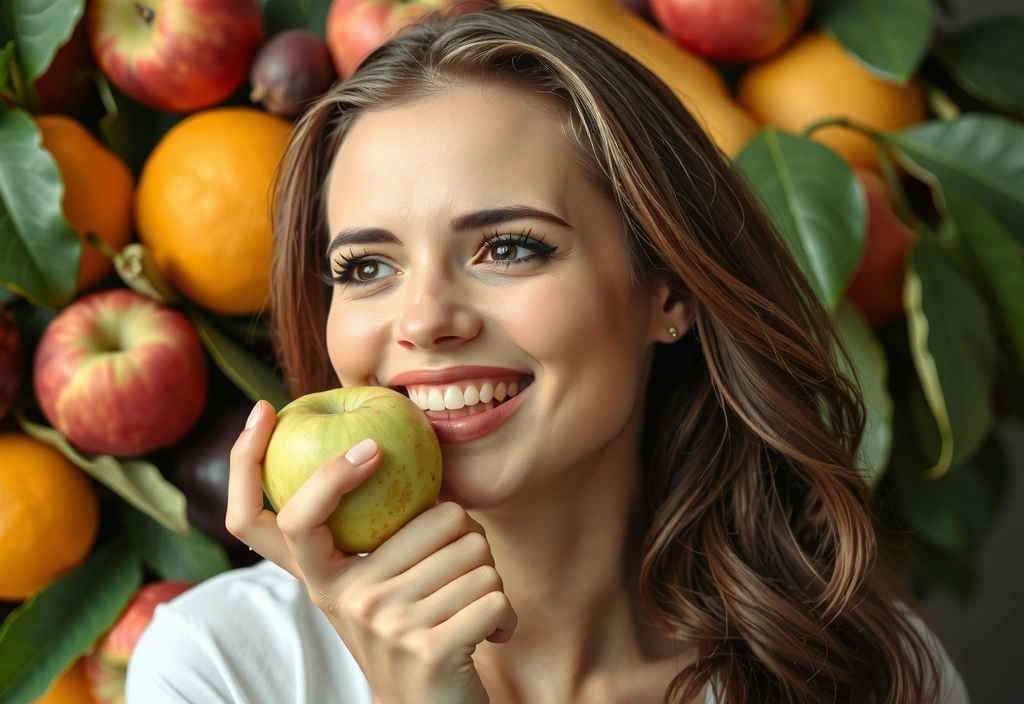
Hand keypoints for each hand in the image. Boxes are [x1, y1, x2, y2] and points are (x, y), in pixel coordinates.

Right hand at [225, 400, 516, 703]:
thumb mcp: (372, 589)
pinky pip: (495, 596)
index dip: (329, 477)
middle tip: (456, 581)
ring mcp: (388, 625)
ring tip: (467, 613)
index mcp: (327, 579)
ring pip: (479, 558)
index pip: (300, 519)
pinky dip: (505, 617)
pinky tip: (489, 637)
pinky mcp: (431, 649)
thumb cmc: (410, 635)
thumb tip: (398, 446)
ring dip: (490, 585)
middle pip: (447, 519)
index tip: (369, 448)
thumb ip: (373, 536)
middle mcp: (350, 599)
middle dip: (471, 545)